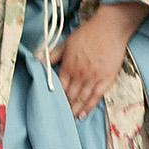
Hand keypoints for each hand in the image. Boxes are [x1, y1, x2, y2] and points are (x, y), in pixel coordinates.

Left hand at [52, 0, 148, 118]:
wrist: (110, 29)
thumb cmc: (87, 33)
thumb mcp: (67, 42)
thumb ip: (53, 54)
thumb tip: (38, 60)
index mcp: (68, 66)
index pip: (59, 87)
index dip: (55, 97)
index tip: (51, 105)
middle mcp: (80, 74)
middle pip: (69, 95)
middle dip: (64, 106)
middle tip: (58, 117)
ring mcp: (93, 78)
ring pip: (81, 99)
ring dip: (74, 109)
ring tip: (69, 119)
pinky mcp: (106, 79)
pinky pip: (96, 97)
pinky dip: (88, 107)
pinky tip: (83, 115)